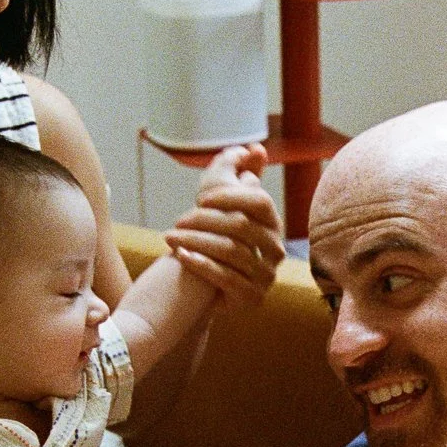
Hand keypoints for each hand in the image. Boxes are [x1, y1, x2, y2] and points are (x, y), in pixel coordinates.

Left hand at [167, 143, 284, 308]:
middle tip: (177, 221)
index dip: (230, 196)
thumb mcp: (222, 199)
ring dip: (196, 242)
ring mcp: (266, 276)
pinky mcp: (252, 298)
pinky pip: (226, 279)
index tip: (201, 198)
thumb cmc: (214, 236)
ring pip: (232, 252)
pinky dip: (201, 265)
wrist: (205, 286)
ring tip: (171, 238)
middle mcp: (276, 249)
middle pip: (242, 227)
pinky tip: (180, 257)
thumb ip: (236, 169)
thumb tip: (254, 148)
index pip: (259, 201)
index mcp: (272, 222)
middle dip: (205, 221)